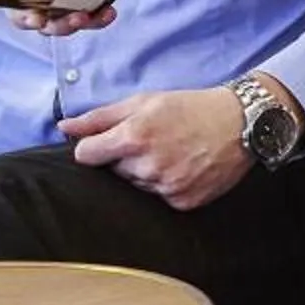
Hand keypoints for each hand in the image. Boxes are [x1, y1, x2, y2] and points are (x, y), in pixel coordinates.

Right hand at [11, 0, 144, 35]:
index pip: (14, 3)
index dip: (21, 16)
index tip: (35, 18)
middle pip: (42, 20)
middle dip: (54, 26)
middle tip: (71, 18)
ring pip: (66, 21)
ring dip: (77, 25)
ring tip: (89, 16)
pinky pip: (93, 13)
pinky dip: (99, 18)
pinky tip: (109, 12)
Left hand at [62, 87, 252, 210]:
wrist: (241, 123)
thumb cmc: (190, 108)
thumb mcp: (143, 102)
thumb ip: (99, 117)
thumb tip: (64, 127)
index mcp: (133, 136)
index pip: (86, 155)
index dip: (96, 147)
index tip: (110, 142)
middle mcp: (148, 165)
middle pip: (113, 171)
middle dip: (126, 158)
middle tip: (154, 142)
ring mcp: (166, 186)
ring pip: (136, 186)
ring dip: (146, 173)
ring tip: (171, 153)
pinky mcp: (183, 202)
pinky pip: (159, 199)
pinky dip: (167, 185)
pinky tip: (183, 168)